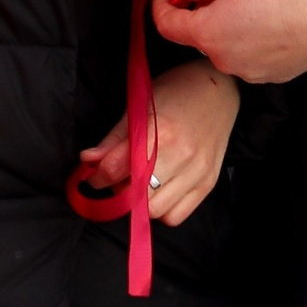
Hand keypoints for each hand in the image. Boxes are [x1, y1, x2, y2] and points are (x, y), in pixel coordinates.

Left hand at [78, 60, 239, 224]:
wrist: (219, 90)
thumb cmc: (176, 92)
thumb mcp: (140, 106)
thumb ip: (113, 138)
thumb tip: (88, 161)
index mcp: (159, 132)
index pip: (115, 169)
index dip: (96, 176)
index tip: (93, 174)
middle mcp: (181, 156)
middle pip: (135, 196)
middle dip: (119, 190)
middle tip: (118, 177)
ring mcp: (197, 172)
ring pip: (155, 211)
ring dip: (140, 203)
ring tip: (140, 183)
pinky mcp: (208, 183)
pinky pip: (177, 216)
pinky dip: (163, 210)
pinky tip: (160, 190)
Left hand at [153, 0, 306, 85]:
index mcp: (207, 34)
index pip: (166, 25)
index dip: (160, 6)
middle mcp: (220, 59)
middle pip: (198, 35)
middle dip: (202, 12)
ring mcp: (243, 72)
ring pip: (223, 46)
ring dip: (226, 26)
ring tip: (250, 3)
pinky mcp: (265, 77)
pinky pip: (244, 56)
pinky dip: (246, 41)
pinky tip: (266, 23)